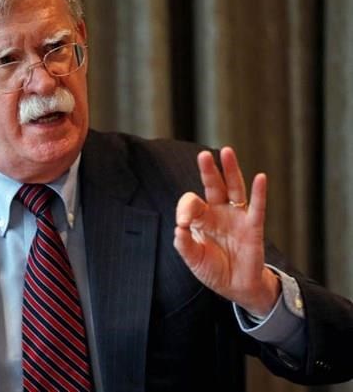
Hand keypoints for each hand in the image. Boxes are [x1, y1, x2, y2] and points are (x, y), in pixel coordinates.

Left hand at [174, 147, 279, 316]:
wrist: (236, 287)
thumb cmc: (213, 270)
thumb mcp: (193, 259)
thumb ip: (184, 245)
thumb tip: (179, 229)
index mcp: (201, 218)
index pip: (191, 202)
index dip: (185, 209)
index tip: (183, 223)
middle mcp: (219, 212)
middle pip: (214, 186)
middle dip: (208, 170)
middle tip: (203, 155)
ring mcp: (237, 217)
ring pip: (235, 189)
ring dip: (231, 170)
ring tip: (227, 152)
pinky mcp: (253, 227)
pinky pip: (257, 207)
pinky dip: (260, 193)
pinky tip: (260, 177)